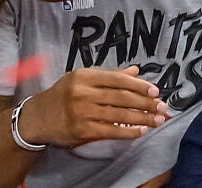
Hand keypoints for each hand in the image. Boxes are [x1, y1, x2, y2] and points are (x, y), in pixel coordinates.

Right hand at [18, 66, 166, 147]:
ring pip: (119, 114)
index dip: (138, 85)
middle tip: (162, 107)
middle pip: (121, 97)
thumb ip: (109, 76)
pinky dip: (128, 131)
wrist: (39, 117)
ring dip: (142, 118)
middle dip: (145, 102)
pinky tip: (141, 131)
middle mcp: (83, 92)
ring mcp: (82, 111)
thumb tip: (135, 71)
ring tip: (157, 120)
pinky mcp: (83, 129)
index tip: (155, 90)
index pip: (117, 79)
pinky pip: (111, 130)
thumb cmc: (62, 95)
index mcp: (84, 76)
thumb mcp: (81, 80)